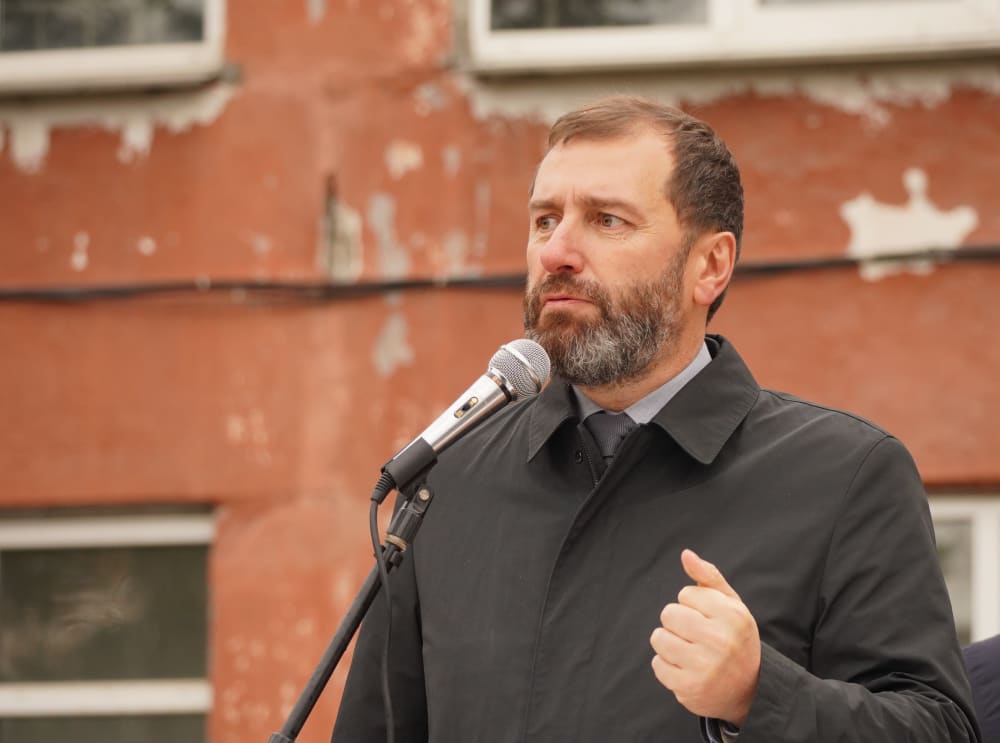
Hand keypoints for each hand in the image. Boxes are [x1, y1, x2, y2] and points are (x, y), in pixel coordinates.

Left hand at [649, 549, 760, 724]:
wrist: (750, 690)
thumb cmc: (735, 640)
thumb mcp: (731, 605)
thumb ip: (708, 577)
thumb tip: (686, 554)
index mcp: (732, 615)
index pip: (685, 594)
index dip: (693, 606)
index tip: (708, 620)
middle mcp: (720, 640)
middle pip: (669, 613)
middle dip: (678, 623)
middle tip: (696, 637)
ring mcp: (704, 666)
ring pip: (658, 638)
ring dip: (668, 643)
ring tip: (689, 652)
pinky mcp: (689, 687)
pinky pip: (657, 664)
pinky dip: (667, 666)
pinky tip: (686, 669)